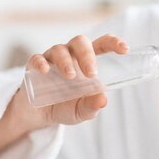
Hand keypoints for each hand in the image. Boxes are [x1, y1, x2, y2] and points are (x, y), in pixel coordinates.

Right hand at [0, 33, 129, 158]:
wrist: (39, 116)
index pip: (102, 44)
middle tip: (92, 73)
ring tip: (70, 76)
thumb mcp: (81, 111)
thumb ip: (92, 106)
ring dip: (66, 61)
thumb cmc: (65, 106)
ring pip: (60, 49)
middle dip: (87, 55)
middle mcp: (70, 55)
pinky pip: (36, 58)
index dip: (113, 43)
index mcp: (87, 61)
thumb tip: (103, 99)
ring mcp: (51, 59)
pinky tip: (45, 71)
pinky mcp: (33, 67)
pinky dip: (40, 62)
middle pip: (80, 42)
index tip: (125, 49)